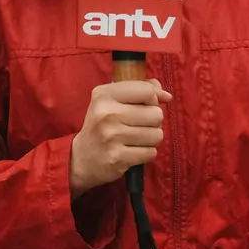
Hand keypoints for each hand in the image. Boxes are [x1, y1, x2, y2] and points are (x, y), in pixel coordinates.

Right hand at [68, 79, 171, 195]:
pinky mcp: (117, 157)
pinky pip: (150, 152)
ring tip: (136, 139)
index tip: (144, 106)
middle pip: (156, 114)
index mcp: (105, 94)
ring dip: (151, 139)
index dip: (152, 99)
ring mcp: (112, 136)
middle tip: (138, 126)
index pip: (147, 90)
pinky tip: (132, 151)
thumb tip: (166, 95)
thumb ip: (141, 91)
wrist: (82, 158)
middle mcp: (107, 113)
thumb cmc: (102, 125)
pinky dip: (146, 153)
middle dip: (153, 122)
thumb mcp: (113, 100)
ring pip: (157, 134)